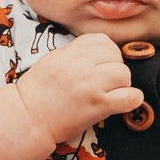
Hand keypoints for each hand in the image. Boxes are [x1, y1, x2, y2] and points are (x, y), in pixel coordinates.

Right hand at [15, 34, 143, 146]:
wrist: (28, 118)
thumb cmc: (37, 92)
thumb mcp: (52, 60)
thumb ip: (75, 52)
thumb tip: (99, 50)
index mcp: (70, 52)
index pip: (103, 41)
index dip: (107, 53)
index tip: (102, 65)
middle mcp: (81, 65)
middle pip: (116, 57)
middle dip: (114, 69)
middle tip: (105, 83)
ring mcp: (91, 85)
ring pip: (124, 74)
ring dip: (122, 85)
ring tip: (110, 94)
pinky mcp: (98, 105)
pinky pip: (130, 97)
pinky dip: (132, 100)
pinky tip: (122, 103)